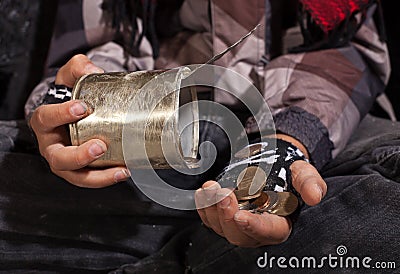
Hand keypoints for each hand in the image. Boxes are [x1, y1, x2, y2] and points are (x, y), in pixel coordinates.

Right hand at [30, 54, 129, 186]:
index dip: (61, 114)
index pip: (46, 119)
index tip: (82, 107)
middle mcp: (52, 146)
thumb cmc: (70, 97)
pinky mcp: (82, 170)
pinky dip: (107, 178)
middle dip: (79, 155)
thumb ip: (79, 68)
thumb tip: (94, 69)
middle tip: (100, 146)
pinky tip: (125, 171)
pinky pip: (92, 179)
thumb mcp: (70, 77)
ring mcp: (66, 162)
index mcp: (45, 122)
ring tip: (119, 170)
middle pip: (59, 158)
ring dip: (98, 176)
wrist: (74, 113)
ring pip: (76, 176)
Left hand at [195, 160, 326, 247]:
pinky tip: (203, 192)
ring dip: (212, 209)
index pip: (269, 232)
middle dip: (228, 217)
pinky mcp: (224, 215)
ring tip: (210, 188)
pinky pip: (210, 218)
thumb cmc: (288, 172)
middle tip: (223, 194)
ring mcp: (239, 223)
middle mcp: (257, 228)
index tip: (241, 216)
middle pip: (239, 235)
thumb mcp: (304, 173)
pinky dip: (204, 206)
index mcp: (280, 223)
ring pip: (221, 228)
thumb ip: (310, 183)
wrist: (272, 163)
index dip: (254, 227)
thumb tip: (314, 196)